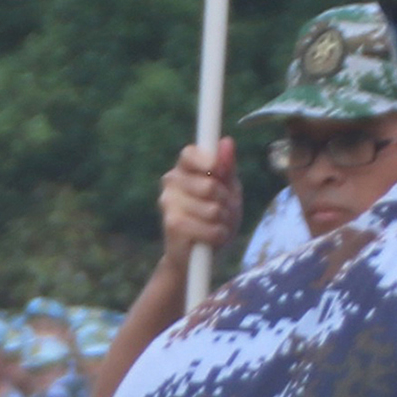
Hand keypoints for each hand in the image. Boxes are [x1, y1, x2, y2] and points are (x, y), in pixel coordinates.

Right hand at [151, 140, 237, 261]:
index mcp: (184, 168)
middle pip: (210, 185)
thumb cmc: (215, 217)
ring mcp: (168, 203)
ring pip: (212, 209)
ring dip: (223, 221)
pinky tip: (210, 239)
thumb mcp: (228, 189)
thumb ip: (227, 167)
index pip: (190, 153)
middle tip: (223, 210)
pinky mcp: (172, 225)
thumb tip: (226, 141)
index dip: (208, 161)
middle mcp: (171, 182)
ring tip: (216, 226)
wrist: (198, 255)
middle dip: (226, 201)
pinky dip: (218, 236)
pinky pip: (210, 228)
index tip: (219, 171)